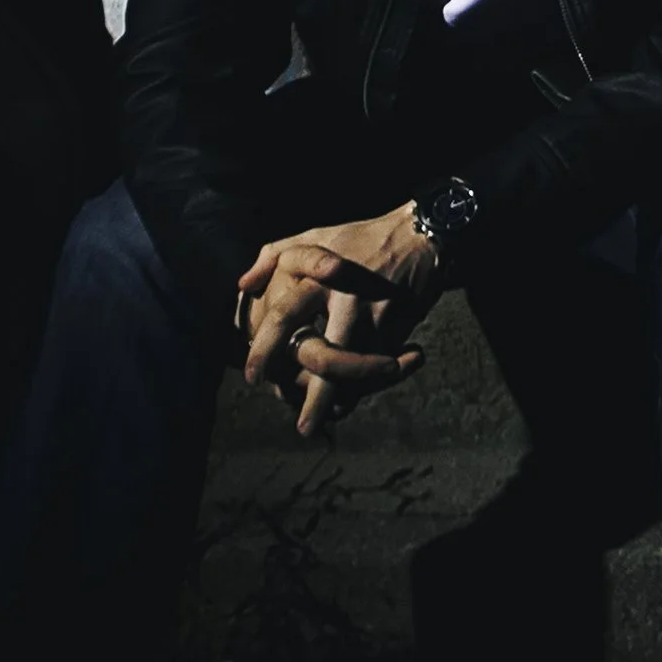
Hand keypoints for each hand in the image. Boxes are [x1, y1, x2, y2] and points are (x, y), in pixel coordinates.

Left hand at [233, 207, 439, 437]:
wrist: (418, 235)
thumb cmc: (359, 238)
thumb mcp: (314, 236)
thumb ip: (272, 256)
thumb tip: (242, 286)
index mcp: (317, 277)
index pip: (282, 317)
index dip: (264, 349)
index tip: (252, 377)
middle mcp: (346, 300)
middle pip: (325, 358)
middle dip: (313, 399)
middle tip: (300, 426)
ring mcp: (375, 316)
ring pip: (355, 372)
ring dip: (341, 403)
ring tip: (323, 425)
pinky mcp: (399, 328)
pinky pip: (379, 368)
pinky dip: (365, 387)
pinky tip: (349, 401)